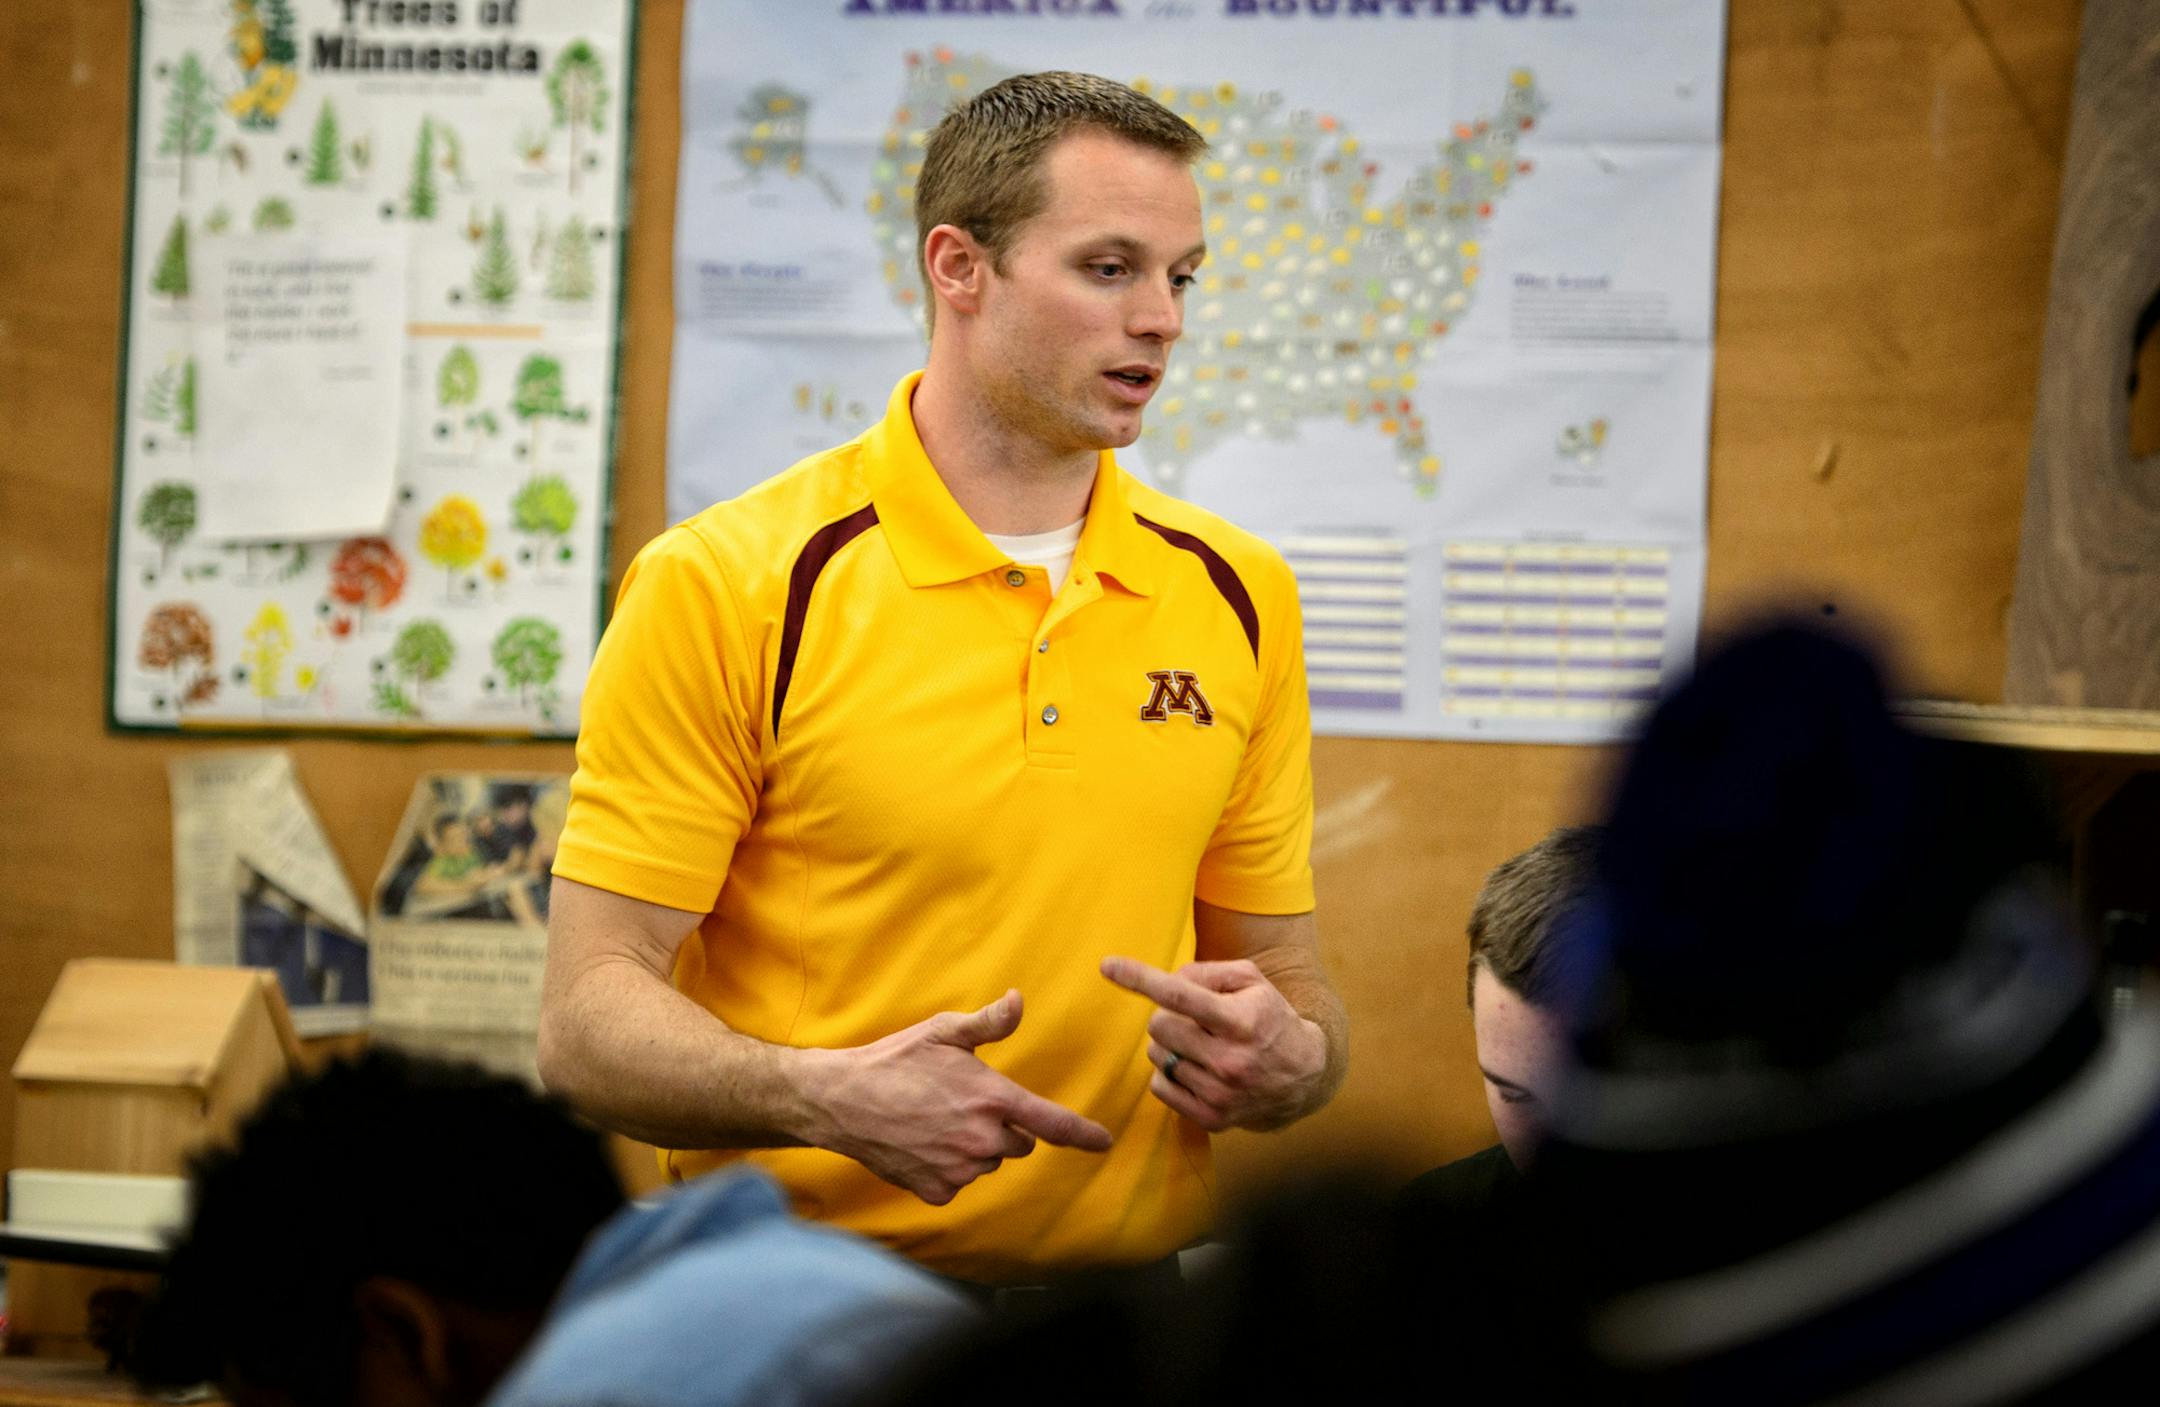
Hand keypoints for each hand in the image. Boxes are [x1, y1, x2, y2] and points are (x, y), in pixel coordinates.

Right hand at [806, 990, 1112, 1205]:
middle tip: (965, 1104)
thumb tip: (1019, 999)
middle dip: (1004, 1127)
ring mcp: (959, 1169)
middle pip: (1020, 1143)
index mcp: (992, 1098)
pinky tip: (921, 1143)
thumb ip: (989, 1022)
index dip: (1083, 1133)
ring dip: (975, 1147)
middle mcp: (982, 1139)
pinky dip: (947, 1167)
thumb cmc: (895, 1060)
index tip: (1104, 1141)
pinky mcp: (937, 1191)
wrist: (840, 1100)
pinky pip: (957, 1182)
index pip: (1052, 1122)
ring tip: (935, 1121)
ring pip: (988, 1162)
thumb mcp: (943, 1031)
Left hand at [1100, 957, 1328, 1131]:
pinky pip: (1160, 1086)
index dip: (1139, 978)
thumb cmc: (1269, 1018)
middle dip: (1167, 1016)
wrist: (1303, 1076)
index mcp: (1241, 1020)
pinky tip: (1196, 1068)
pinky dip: (1171, 1073)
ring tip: (1201, 1045)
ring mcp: (1220, 1093)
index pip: (1180, 995)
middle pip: (1159, 1026)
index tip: (1107, 965)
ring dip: (1170, 1045)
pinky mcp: (1211, 1118)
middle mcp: (1230, 1060)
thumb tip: (1165, 981)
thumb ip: (1206, 973)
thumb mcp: (1251, 981)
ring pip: (1158, 1056)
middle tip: (1191, 1019)